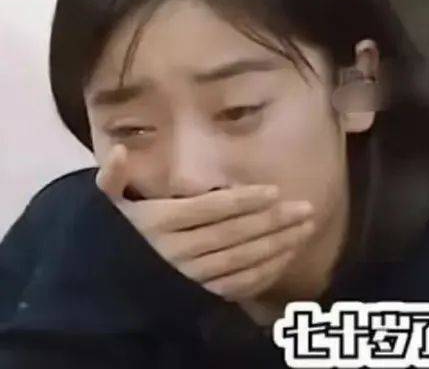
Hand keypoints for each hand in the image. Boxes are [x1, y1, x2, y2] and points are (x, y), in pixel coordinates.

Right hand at [95, 144, 314, 301]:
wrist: (110, 278)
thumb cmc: (120, 228)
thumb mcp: (108, 200)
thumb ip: (113, 176)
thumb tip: (118, 150)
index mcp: (159, 222)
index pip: (210, 209)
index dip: (243, 200)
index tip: (274, 191)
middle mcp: (175, 252)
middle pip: (232, 234)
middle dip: (272, 221)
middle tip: (305, 208)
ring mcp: (189, 276)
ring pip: (240, 260)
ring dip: (276, 244)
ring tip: (305, 228)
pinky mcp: (199, 293)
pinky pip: (238, 285)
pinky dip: (265, 271)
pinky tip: (288, 254)